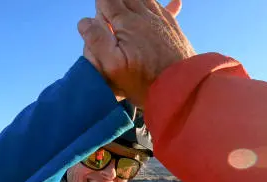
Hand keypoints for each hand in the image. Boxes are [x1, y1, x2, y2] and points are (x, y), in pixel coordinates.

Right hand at [78, 0, 194, 106]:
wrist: (182, 88)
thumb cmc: (144, 81)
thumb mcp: (113, 67)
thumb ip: (96, 41)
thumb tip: (85, 21)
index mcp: (127, 23)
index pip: (106, 2)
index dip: (100, 8)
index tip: (99, 21)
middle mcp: (144, 16)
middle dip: (114, 3)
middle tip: (109, 16)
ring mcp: (161, 20)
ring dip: (132, 1)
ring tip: (126, 6)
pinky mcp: (173, 27)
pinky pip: (165, 8)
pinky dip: (166, 4)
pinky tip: (176, 1)